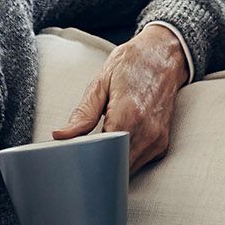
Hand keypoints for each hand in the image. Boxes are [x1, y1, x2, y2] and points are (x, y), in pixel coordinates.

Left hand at [51, 25, 187, 172]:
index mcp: (129, 115)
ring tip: (101, 147)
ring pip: (129, 169)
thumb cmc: (131, 64)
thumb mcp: (100, 83)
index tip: (76, 156)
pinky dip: (126, 158)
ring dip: (113, 163)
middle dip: (99, 165)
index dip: (88, 161)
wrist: (163, 55)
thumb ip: (82, 114)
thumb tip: (60, 136)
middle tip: (84, 155)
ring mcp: (157, 140)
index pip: (105, 156)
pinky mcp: (162, 144)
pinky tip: (118, 144)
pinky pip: (140, 162)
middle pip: (117, 167)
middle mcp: (147, 132)